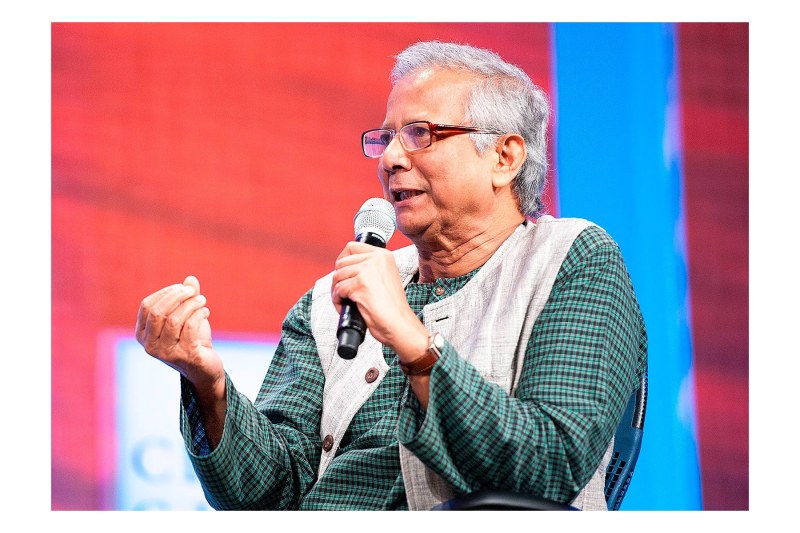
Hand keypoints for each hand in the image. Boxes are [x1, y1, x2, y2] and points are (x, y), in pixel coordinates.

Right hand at [135, 275, 222, 391]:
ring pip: (174, 320)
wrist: (204, 368)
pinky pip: (190, 327)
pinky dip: (199, 314)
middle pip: (157, 312)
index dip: (165, 293)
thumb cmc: (191, 339)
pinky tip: (206, 312)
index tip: (182, 287)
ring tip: (202, 301)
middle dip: (177, 296)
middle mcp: (149, 345)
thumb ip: (186, 298)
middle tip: (193, 291)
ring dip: (191, 305)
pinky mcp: (183, 356)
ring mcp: (165, 353)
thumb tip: (191, 278)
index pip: (147, 306)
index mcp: (143, 334)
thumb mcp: (186, 316)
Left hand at [331, 242, 428, 358]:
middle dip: (338, 278)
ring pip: (337, 276)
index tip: (342, 273)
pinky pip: (338, 289)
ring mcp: (368, 271)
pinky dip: (338, 300)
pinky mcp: (360, 284)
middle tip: (342, 292)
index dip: (342, 260)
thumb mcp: (384, 278)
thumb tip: (343, 267)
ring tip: (345, 301)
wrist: (399, 324)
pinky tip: (346, 307)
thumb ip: (369, 268)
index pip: (352, 247)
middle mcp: (376, 259)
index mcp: (383, 255)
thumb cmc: (391, 307)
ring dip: (336, 291)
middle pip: (341, 262)